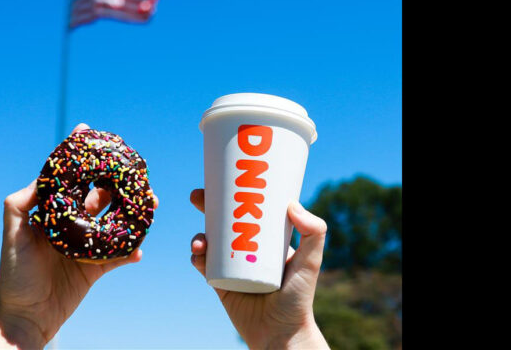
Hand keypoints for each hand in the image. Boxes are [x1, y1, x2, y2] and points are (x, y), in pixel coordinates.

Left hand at [0, 123, 158, 348]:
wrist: (25, 316)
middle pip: (101, 196)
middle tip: (139, 175)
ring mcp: (86, 245)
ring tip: (151, 205)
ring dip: (134, 212)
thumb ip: (22, 203)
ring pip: (115, 222)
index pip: (70, 179)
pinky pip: (119, 255)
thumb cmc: (14, 274)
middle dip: (120, 183)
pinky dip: (131, 251)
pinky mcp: (95, 269)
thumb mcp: (13, 233)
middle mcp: (72, 224)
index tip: (93, 133)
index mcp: (53, 212)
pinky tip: (139, 249)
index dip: (81, 157)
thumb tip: (41, 177)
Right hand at [189, 189, 328, 349]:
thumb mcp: (311, 261)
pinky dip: (197, 256)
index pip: (246, 208)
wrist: (280, 333)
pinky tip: (198, 255)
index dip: (232, 193)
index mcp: (264, 237)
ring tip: (201, 241)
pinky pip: (203, 264)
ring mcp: (230, 264)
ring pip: (208, 240)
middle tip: (197, 196)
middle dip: (206, 205)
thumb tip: (292, 204)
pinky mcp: (218, 281)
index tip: (223, 178)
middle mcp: (245, 247)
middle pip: (221, 219)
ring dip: (198, 234)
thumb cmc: (299, 297)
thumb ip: (313, 232)